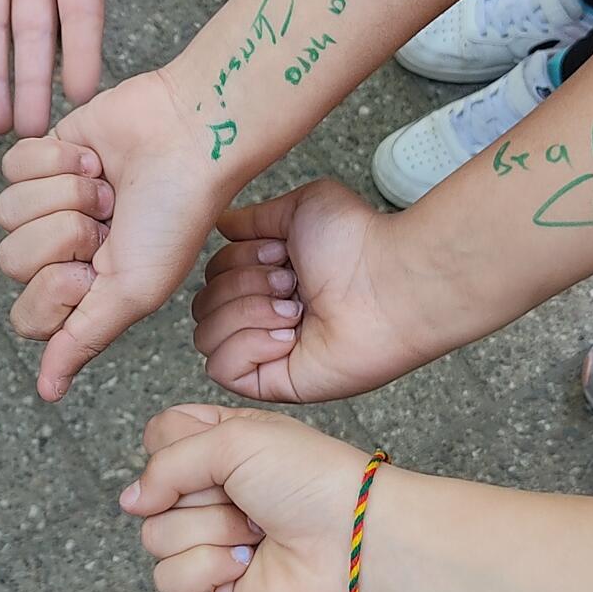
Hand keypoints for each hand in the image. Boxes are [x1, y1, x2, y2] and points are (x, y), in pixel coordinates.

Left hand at [0, 70, 226, 399]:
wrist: (190, 138)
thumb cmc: (176, 215)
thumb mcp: (134, 292)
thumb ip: (83, 340)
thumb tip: (48, 393)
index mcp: (82, 293)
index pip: (27, 317)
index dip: (57, 290)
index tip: (98, 269)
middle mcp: (61, 253)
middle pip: (11, 261)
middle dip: (65, 233)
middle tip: (109, 221)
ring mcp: (48, 203)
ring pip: (6, 211)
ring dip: (64, 193)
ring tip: (106, 189)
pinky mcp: (43, 155)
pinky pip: (12, 165)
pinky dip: (56, 158)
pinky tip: (92, 158)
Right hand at [118, 404, 370, 591]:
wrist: (355, 540)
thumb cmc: (310, 480)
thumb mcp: (235, 438)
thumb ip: (167, 462)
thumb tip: (129, 502)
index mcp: (218, 448)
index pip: (156, 440)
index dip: (171, 448)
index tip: (213, 451)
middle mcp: (212, 496)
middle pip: (150, 494)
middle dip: (199, 495)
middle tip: (247, 497)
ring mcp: (211, 544)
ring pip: (156, 538)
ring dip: (211, 532)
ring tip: (257, 532)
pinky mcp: (215, 590)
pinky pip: (171, 580)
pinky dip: (210, 569)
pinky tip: (249, 563)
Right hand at [195, 179, 444, 402]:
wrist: (391, 283)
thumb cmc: (358, 243)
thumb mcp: (299, 209)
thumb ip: (254, 217)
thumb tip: (222, 224)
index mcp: (267, 280)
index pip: (211, 276)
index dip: (236, 260)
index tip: (281, 254)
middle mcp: (263, 316)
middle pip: (202, 305)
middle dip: (241, 286)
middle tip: (290, 283)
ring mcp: (266, 352)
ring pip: (205, 336)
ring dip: (246, 313)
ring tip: (294, 310)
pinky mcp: (272, 383)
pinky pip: (221, 369)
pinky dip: (247, 345)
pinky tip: (287, 336)